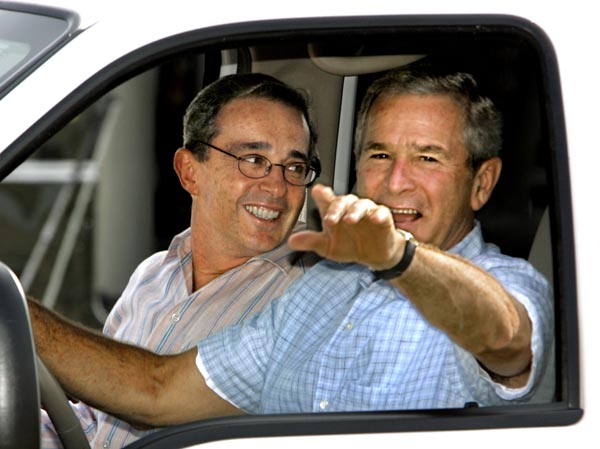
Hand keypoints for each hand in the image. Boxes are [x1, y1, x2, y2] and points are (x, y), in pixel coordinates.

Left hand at [288, 184, 404, 269]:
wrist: (373, 255)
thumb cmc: (349, 245)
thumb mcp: (327, 246)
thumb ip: (311, 241)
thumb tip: (291, 241)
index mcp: (335, 212)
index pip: (326, 198)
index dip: (322, 194)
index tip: (317, 192)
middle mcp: (350, 208)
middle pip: (343, 200)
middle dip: (335, 208)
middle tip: (329, 219)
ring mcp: (367, 212)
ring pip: (361, 204)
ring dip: (355, 211)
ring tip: (349, 220)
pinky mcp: (383, 218)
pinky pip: (381, 212)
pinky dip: (378, 214)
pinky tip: (375, 219)